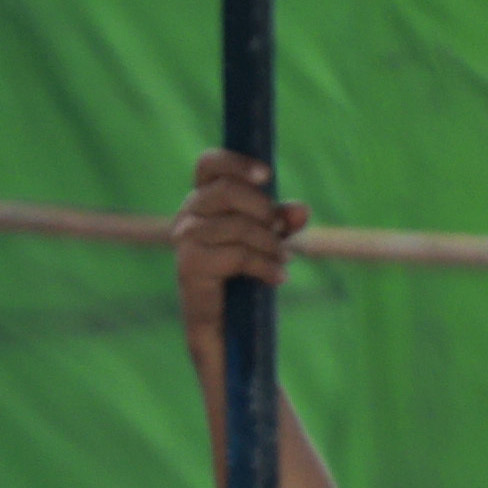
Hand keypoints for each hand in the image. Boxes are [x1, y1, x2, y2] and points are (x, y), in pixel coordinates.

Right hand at [175, 149, 306, 352]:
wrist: (225, 324)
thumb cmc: (245, 273)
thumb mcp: (270, 239)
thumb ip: (283, 220)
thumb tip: (302, 209)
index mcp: (203, 197)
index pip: (209, 164)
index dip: (236, 163)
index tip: (267, 175)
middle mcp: (189, 213)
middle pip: (227, 191)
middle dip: (264, 210)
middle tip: (281, 230)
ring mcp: (185, 239)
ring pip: (238, 225)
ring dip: (269, 244)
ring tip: (284, 259)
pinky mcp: (190, 265)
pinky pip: (237, 254)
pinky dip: (265, 265)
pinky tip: (278, 277)